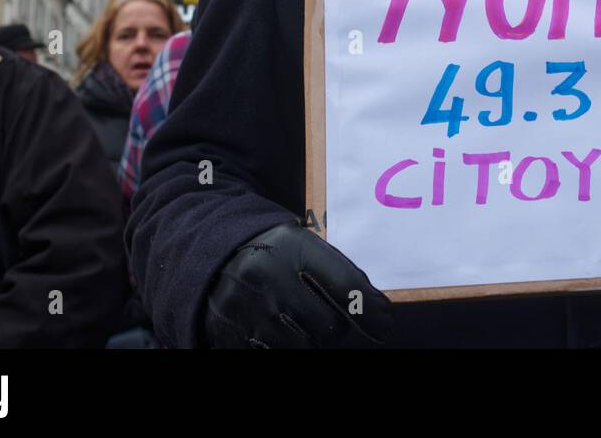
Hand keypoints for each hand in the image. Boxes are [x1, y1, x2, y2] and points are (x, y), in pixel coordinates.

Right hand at [204, 221, 393, 347]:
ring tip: (300, 322)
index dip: (370, 311)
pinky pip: (274, 353)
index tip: (385, 325)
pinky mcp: (231, 334)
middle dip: (335, 328)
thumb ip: (340, 274)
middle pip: (328, 326)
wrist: (215, 256)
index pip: (345, 285)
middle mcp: (267, 277)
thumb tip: (379, 311)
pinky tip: (279, 330)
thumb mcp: (305, 248)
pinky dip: (285, 346)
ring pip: (304, 346)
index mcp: (291, 248)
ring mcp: (246, 309)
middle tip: (327, 318)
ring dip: (311, 340)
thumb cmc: (275, 255)